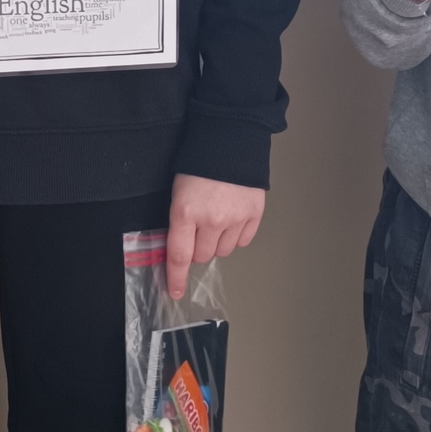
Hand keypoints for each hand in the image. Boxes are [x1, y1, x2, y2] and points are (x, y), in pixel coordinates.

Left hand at [165, 174, 264, 299]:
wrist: (230, 139)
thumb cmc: (199, 163)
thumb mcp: (178, 191)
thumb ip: (179, 221)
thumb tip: (181, 250)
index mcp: (185, 212)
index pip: (179, 255)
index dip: (176, 277)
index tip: (176, 292)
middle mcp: (211, 220)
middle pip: (202, 256)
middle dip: (197, 248)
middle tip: (198, 230)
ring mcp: (235, 218)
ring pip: (223, 251)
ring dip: (217, 242)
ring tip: (217, 218)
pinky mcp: (254, 214)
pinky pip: (243, 241)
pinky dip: (236, 235)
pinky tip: (233, 218)